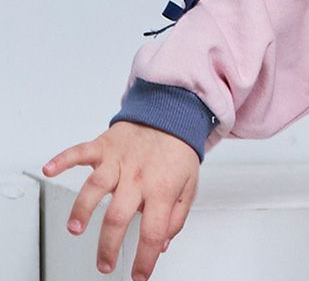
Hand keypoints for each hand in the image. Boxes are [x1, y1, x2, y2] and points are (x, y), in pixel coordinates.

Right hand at [42, 121, 199, 280]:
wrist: (172, 112)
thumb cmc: (178, 150)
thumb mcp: (189, 185)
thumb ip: (177, 216)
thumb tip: (163, 243)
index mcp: (162, 188)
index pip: (153, 231)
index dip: (145, 258)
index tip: (139, 275)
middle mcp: (138, 176)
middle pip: (118, 215)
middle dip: (108, 246)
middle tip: (104, 264)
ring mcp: (119, 160)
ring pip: (96, 186)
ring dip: (82, 209)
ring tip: (76, 229)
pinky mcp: (104, 146)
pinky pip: (81, 151)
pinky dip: (63, 159)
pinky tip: (50, 170)